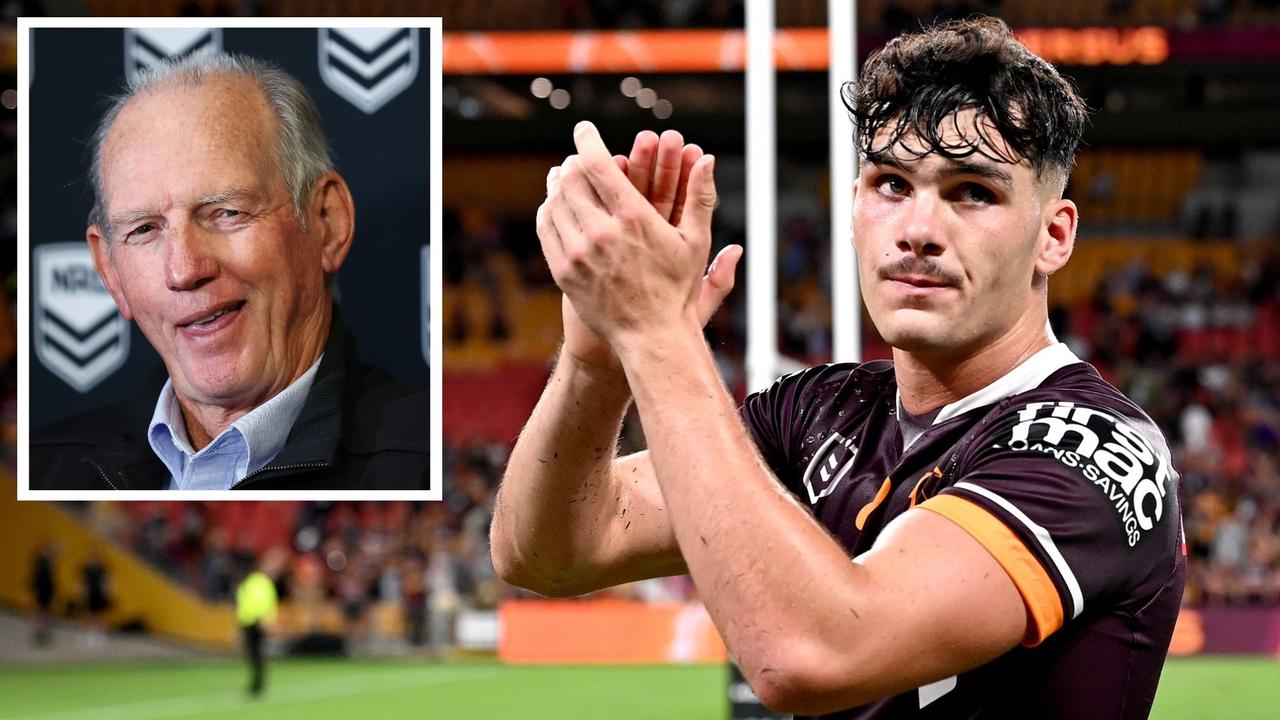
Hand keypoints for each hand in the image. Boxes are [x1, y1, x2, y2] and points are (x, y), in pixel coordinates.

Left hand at [539, 122, 738, 356]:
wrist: (650, 335)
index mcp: (634, 220)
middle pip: (572, 179)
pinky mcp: (564, 271)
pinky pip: (548, 228)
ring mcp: (579, 253)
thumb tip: (708, 159)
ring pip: (556, 201)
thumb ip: (700, 197)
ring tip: (563, 176)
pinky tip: (556, 205)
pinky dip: (549, 210)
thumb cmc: (676, 288)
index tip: (584, 128)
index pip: (599, 165)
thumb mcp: (694, 242)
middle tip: (577, 156)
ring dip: (558, 183)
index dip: (588, 140)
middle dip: (573, 161)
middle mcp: (602, 233)